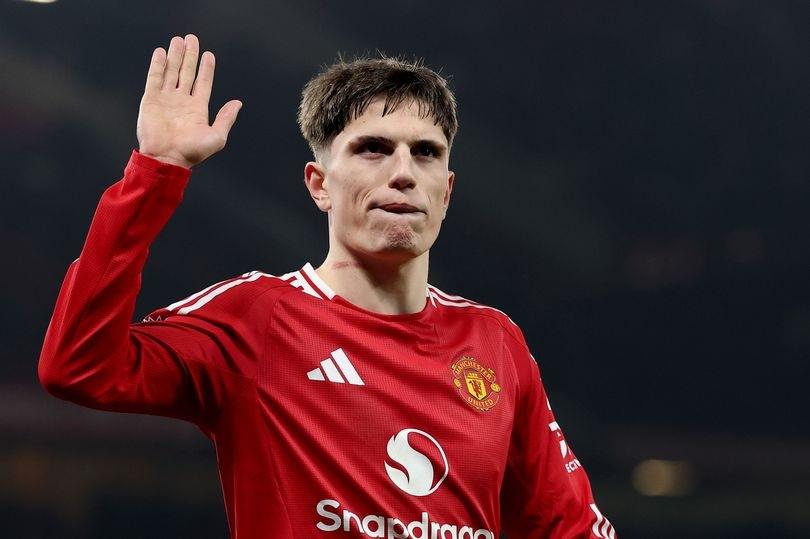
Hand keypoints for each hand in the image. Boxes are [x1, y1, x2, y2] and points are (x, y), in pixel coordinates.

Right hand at [136, 34, 241, 167]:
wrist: (166, 158)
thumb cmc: (192, 152)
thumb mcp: (217, 136)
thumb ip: (226, 118)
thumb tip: (238, 103)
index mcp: (197, 109)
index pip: (203, 83)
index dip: (206, 69)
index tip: (209, 55)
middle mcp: (182, 101)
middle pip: (187, 73)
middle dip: (190, 56)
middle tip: (192, 38)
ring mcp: (166, 99)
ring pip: (172, 72)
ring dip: (175, 56)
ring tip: (178, 40)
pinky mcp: (151, 100)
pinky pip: (154, 78)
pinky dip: (158, 65)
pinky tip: (161, 52)